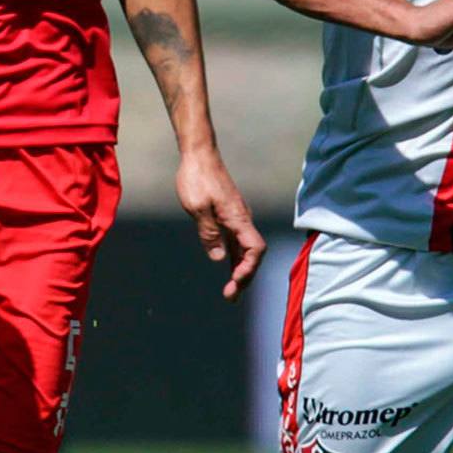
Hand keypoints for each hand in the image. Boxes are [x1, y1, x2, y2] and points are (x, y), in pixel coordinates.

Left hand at [175, 147, 266, 302]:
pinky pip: (237, 241)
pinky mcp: (229, 215)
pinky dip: (235, 257)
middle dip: (244, 277)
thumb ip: (209, 233)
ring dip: (240, 270)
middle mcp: (241, 219)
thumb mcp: (197, 207)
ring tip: (231, 291)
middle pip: (252, 254)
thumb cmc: (197, 178)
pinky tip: (228, 267)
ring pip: (245, 249)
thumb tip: (219, 258)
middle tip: (231, 297)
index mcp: (237, 218)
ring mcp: (236, 217)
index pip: (255, 249)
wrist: (199, 155)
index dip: (248, 268)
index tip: (234, 281)